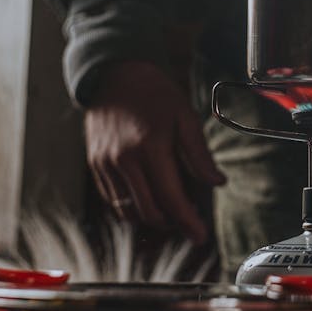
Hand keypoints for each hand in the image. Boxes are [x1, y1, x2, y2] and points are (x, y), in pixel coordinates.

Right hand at [85, 60, 225, 244]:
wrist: (115, 75)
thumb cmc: (154, 93)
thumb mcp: (185, 116)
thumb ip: (199, 153)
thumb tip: (217, 182)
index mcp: (149, 147)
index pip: (170, 198)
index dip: (187, 221)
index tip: (200, 235)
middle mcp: (123, 160)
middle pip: (148, 211)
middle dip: (171, 223)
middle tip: (189, 220)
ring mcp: (105, 165)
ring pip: (128, 211)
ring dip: (151, 218)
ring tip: (170, 209)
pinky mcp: (94, 165)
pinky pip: (113, 200)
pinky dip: (131, 207)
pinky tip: (148, 197)